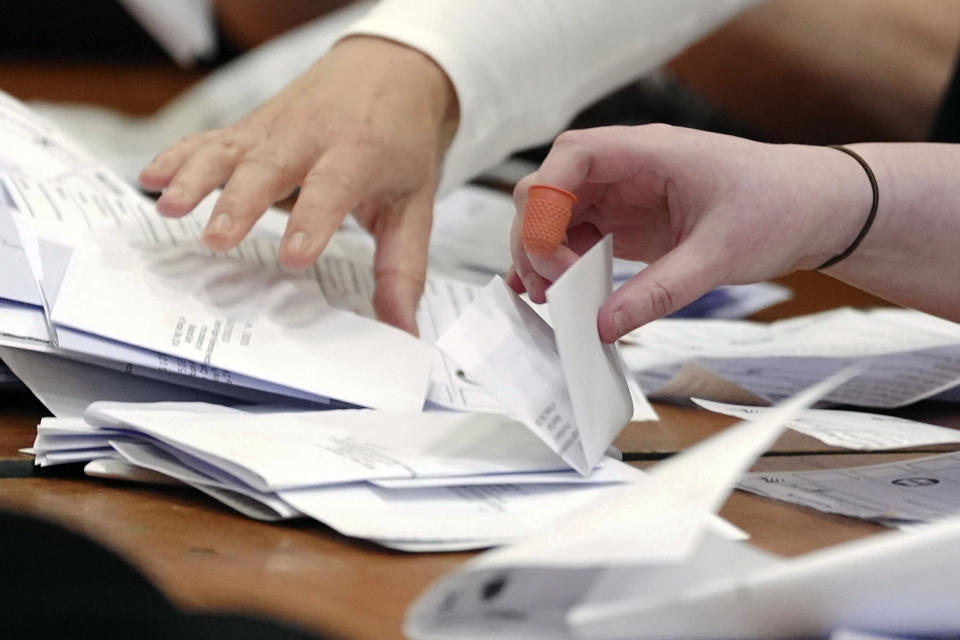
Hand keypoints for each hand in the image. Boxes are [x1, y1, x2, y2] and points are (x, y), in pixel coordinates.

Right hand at [139, 36, 458, 334]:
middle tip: (217, 240)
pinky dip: (178, 155)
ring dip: (195, 176)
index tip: (294, 257)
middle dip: (240, 202)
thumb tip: (403, 329)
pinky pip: (210, 139)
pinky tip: (149, 177)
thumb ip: (404, 269)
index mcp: (358, 155)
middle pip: (269, 168)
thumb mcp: (416, 205)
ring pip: (229, 149)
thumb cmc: (401, 144)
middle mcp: (310, 137)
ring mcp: (274, 129)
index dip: (313, 221)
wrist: (390, 69)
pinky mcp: (250, 128)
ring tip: (167, 206)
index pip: (332, 189)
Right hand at [508, 125, 870, 341]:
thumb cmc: (778, 209)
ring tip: (548, 298)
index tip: (548, 252)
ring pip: (557, 215)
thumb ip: (659, 292)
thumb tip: (604, 326)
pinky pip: (579, 236)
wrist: (815, 209)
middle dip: (536, 235)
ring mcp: (624, 194)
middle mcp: (627, 168)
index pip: (571, 157)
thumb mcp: (719, 256)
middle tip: (550, 287)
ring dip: (543, 254)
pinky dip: (560, 262)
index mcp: (648, 152)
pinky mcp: (628, 221)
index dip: (546, 202)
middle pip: (550, 187)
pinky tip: (550, 291)